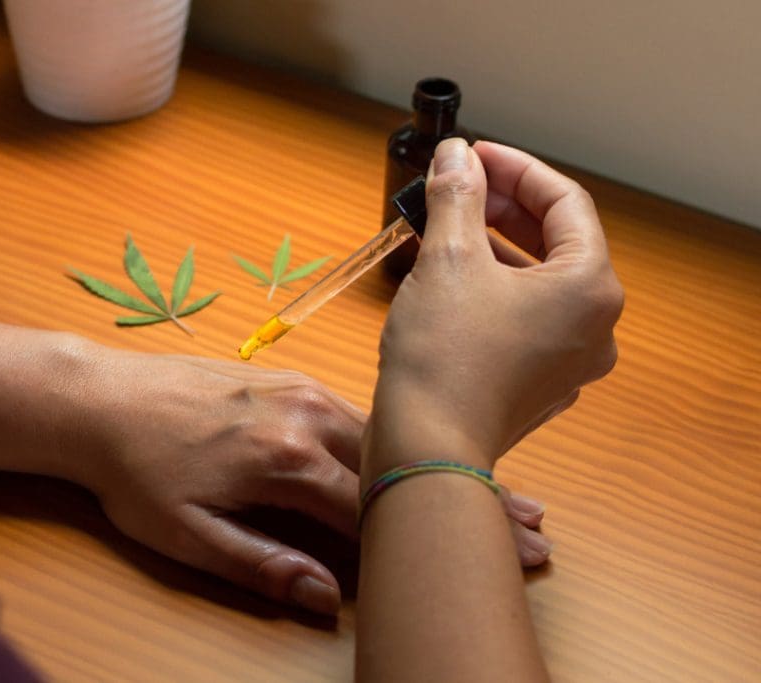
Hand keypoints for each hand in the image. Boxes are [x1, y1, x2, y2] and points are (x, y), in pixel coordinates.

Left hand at [53, 348, 553, 615]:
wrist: (97, 399)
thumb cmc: (135, 473)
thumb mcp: (185, 533)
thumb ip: (261, 565)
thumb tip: (327, 601)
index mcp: (286, 461)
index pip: (379, 511)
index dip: (438, 542)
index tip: (500, 559)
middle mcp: (306, 416)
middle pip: (404, 464)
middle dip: (467, 498)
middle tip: (535, 527)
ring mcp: (301, 390)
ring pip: (391, 432)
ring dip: (443, 462)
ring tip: (497, 489)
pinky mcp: (290, 378)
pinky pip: (361, 411)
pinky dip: (403, 434)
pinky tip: (427, 449)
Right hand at [365, 139, 622, 479]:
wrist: (425, 448)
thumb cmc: (444, 359)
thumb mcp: (448, 257)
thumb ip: (457, 195)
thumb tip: (454, 155)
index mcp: (589, 289)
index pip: (565, 202)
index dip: (516, 169)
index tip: (473, 155)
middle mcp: (593, 327)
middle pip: (556, 242)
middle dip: (503, 207)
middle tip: (458, 187)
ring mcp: (568, 361)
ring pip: (538, 282)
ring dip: (495, 247)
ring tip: (447, 229)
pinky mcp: (536, 384)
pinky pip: (524, 319)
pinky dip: (493, 290)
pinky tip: (451, 280)